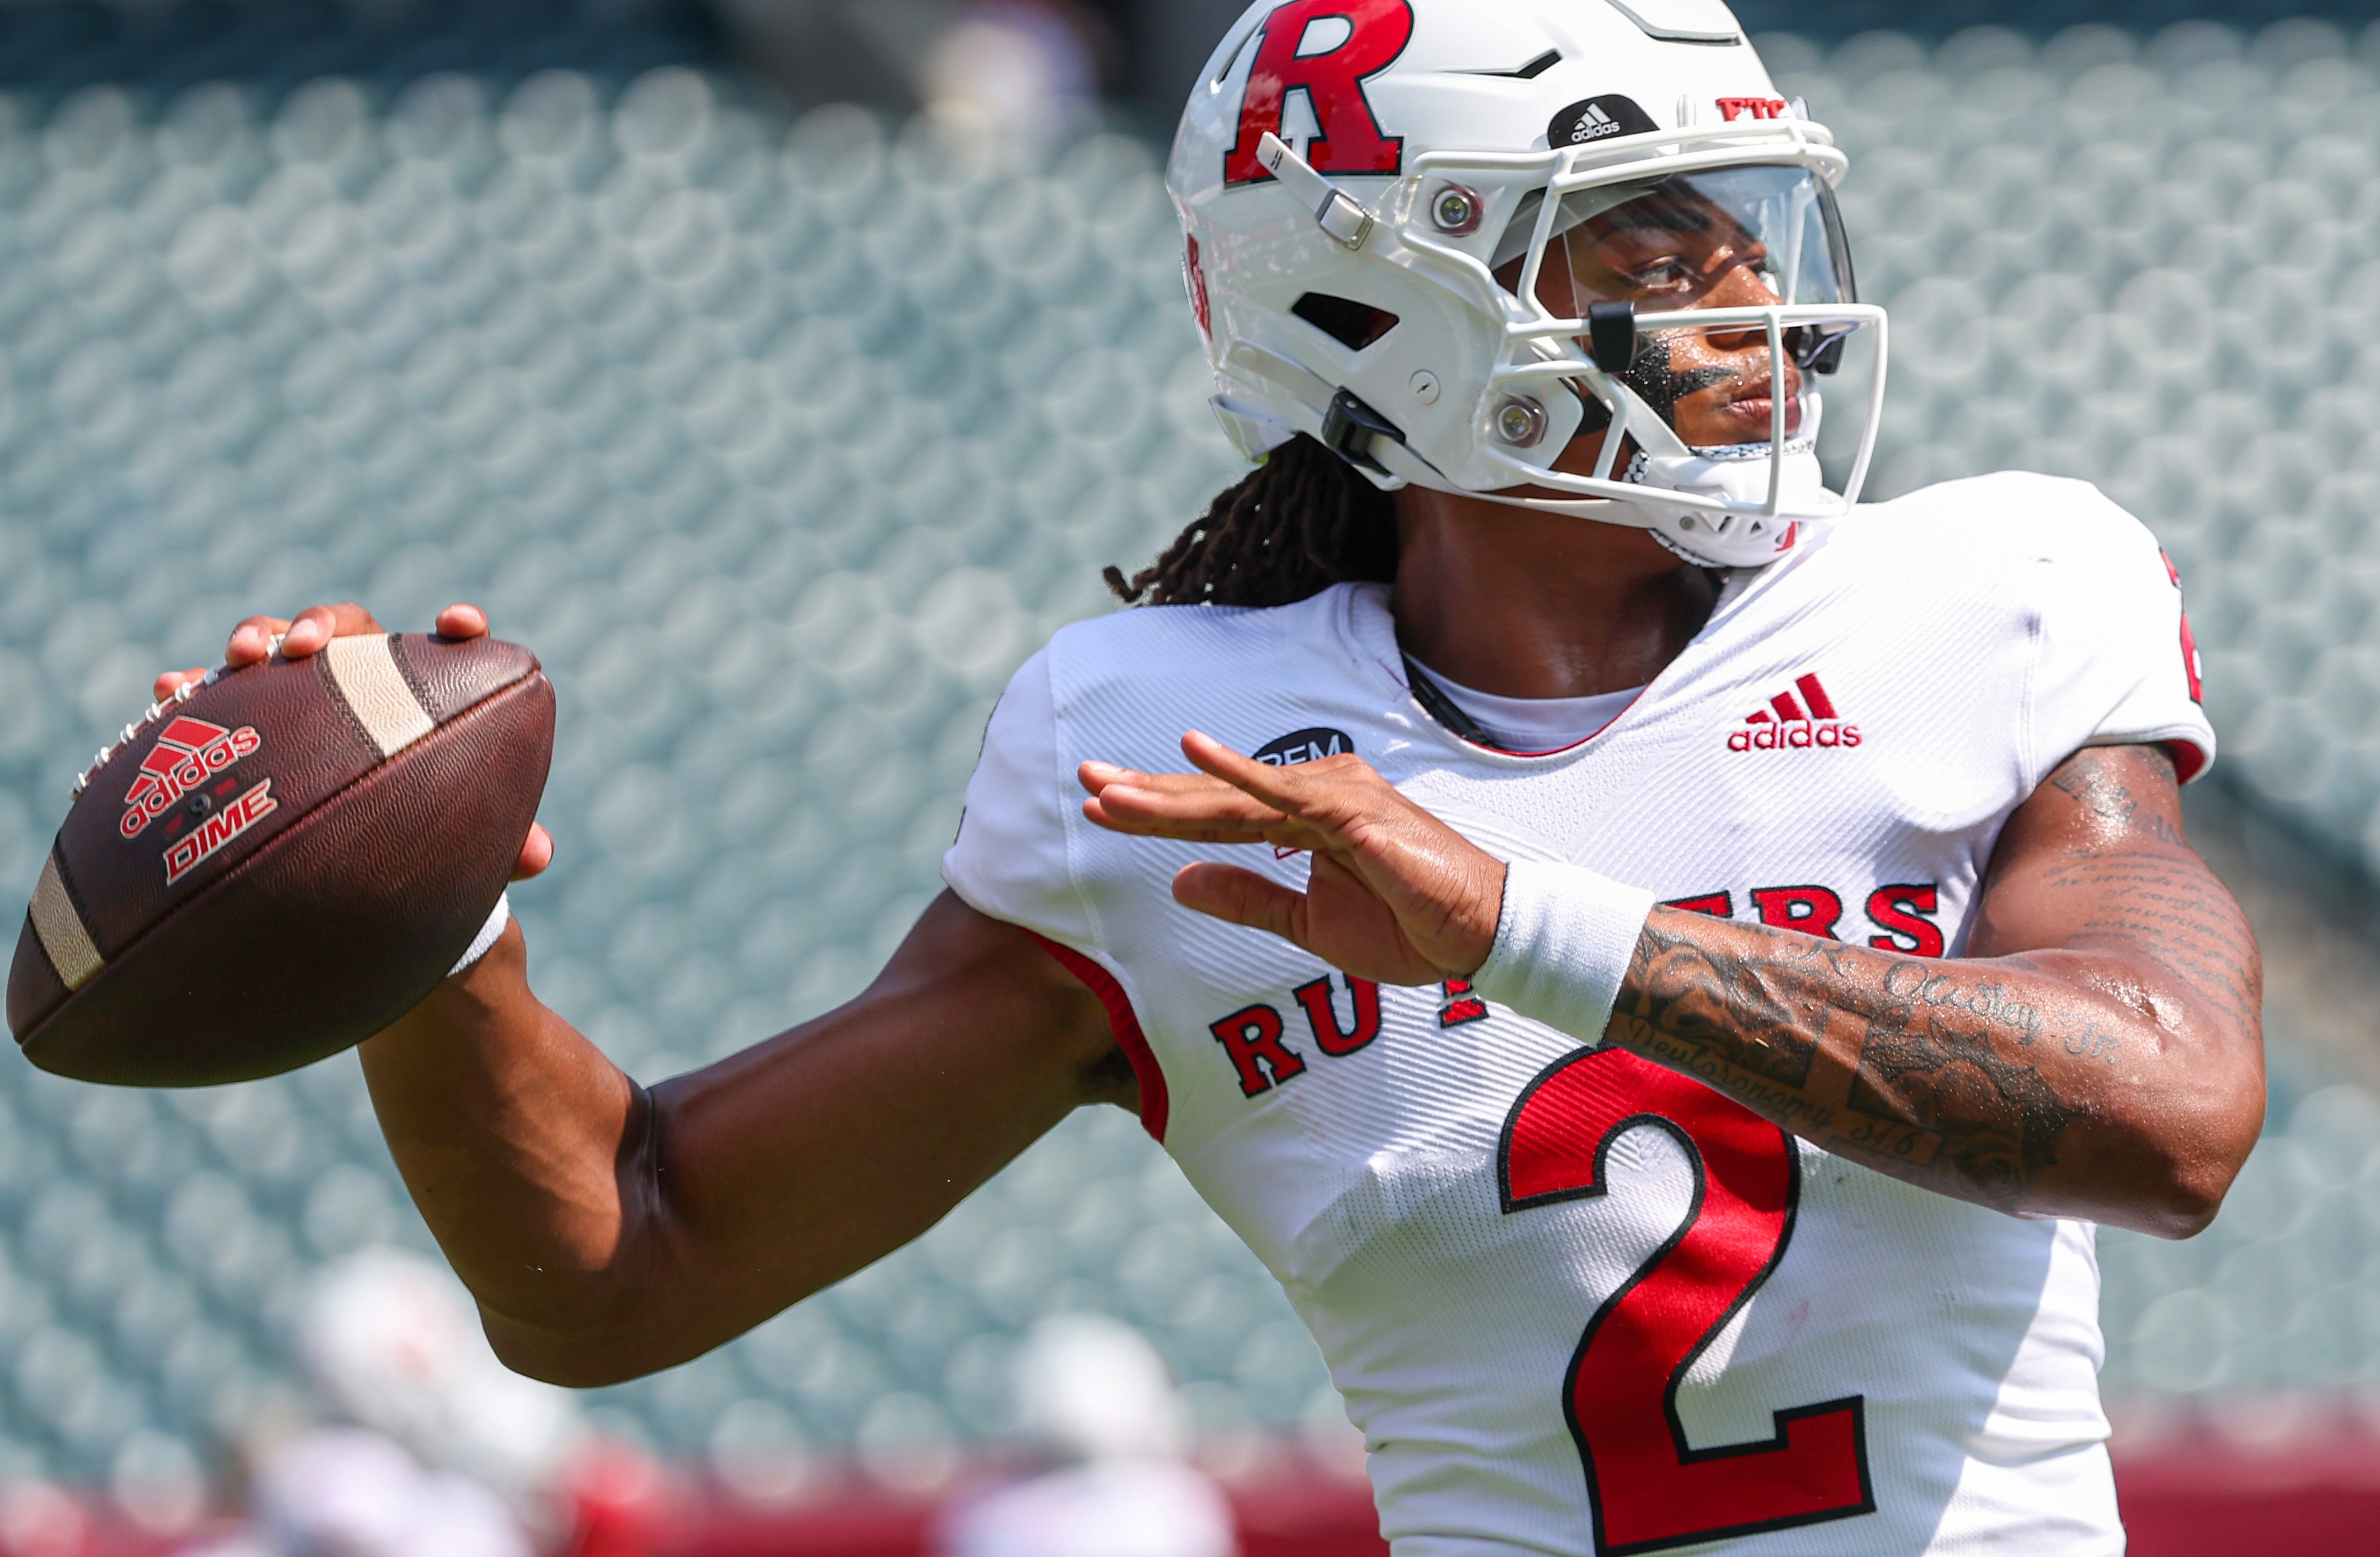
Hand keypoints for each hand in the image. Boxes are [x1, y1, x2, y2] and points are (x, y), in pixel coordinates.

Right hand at [152, 601, 553, 881]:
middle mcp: (361, 681)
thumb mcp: (459, 846)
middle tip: (307, 644)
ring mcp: (298, 693)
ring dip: (258, 636)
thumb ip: (500, 847)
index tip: (460, 625)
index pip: (447, 650)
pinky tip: (169, 689)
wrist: (350, 863)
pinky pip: (216, 691)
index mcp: (424, 698)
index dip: (458, 630)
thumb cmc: (420, 837)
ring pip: (277, 646)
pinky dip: (193, 683)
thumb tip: (537, 859)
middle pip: (348, 630)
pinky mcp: (244, 718)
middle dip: (325, 624)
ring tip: (238, 656)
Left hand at [1078, 731, 1505, 985]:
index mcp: (1304, 817)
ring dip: (1169, 793)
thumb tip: (1180, 882)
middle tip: (1085, 780)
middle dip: (1148, 791)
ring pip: (1233, 796)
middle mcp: (1313, 794)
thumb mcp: (1309, 925)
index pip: (1217, 812)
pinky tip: (1193, 750)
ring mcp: (1333, 796)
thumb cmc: (1409, 925)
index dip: (1159, 810)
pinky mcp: (1352, 811)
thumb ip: (1248, 899)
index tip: (1100, 806)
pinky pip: (1282, 793)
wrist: (1479, 937)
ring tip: (1108, 787)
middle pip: (1215, 794)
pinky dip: (1237, 771)